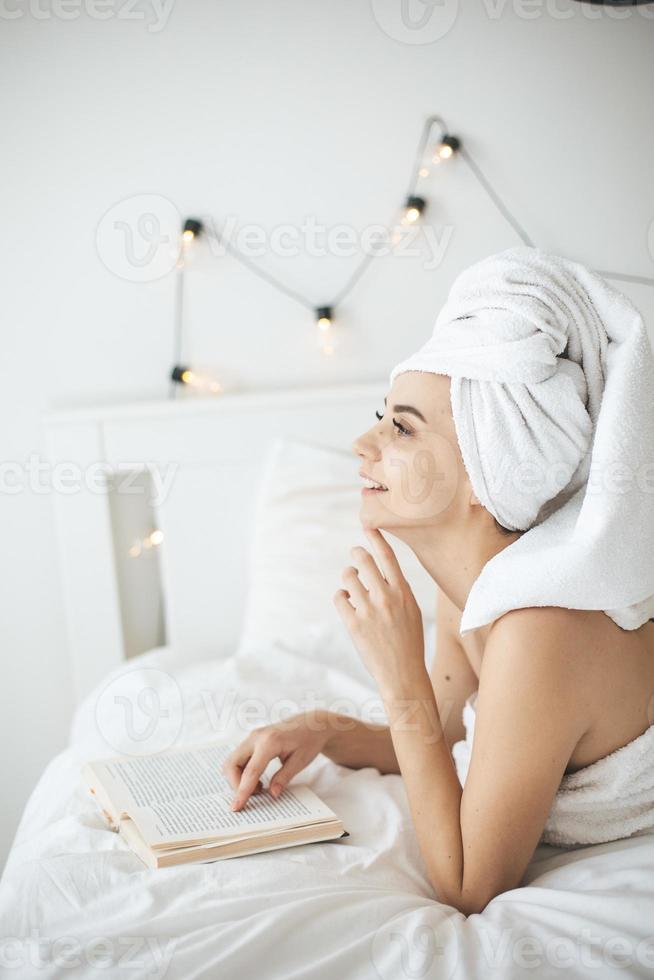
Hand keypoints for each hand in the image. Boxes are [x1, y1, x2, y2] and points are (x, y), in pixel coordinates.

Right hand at [222, 711, 331, 811]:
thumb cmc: (309, 740)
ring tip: (259, 787)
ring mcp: (252, 736)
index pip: (250, 771)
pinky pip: (239, 757)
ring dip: (238, 778)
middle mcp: (256, 737)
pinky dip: (242, 771)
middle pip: (232, 764)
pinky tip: (257, 778)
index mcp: (269, 742)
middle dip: (235, 784)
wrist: (312, 723)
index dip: (242, 791)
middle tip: (254, 796)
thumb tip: (272, 794)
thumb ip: (284, 777)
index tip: (236, 807)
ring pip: (232, 761)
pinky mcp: (252, 739)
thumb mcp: (301, 761)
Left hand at [333, 527, 424, 690]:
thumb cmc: (408, 641)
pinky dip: (341, 597)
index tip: (367, 525)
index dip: (376, 538)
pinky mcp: (354, 624)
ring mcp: (369, 611)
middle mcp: (386, 598)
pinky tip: (347, 602)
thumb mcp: (412, 611)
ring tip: (352, 586)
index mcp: (403, 592)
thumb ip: (398, 589)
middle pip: (363, 560)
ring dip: (348, 577)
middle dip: (356, 554)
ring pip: (348, 577)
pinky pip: (339, 597)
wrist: (403, 673)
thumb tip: (379, 570)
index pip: (387, 557)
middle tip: (355, 556)